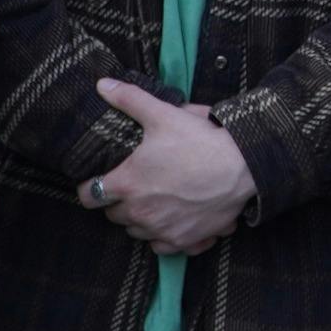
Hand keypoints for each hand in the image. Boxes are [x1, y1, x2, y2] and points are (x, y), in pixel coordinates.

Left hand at [83, 80, 256, 255]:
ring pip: (136, 231)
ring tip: (154, 201)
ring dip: (140, 219)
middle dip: (119, 202)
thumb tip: (102, 85)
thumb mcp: (162, 114)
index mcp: (127, 184)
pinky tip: (173, 219)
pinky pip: (162, 246)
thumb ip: (129, 100)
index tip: (100, 180)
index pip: (89, 196)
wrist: (241, 167)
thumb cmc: (200, 141)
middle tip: (133, 185)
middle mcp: (140, 213)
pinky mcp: (184, 241)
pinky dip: (164, 235)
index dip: (91, 187)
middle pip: (113, 216)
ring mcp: (162, 230)